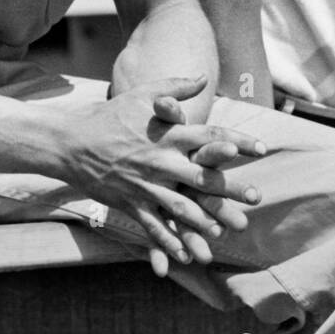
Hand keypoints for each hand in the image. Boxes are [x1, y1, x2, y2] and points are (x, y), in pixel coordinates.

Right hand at [63, 74, 266, 276]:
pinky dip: (168, 242)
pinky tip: (184, 256)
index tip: (262, 148)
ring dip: (204, 222)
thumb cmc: (112, 114)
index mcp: (168, 134)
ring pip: (180, 207)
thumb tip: (201, 77)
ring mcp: (145, 184)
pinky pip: (153, 226)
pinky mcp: (130, 203)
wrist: (73, 141)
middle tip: (255, 198)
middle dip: (230, 190)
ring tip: (224, 233)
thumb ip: (175, 88)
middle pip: (202, 177)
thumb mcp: (144, 94)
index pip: (210, 137)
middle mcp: (160, 161)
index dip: (238, 142)